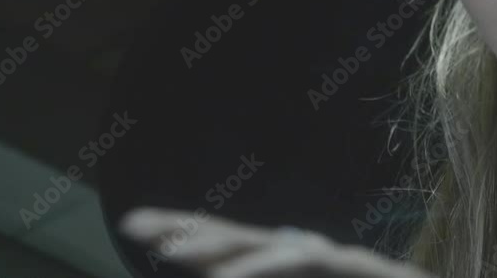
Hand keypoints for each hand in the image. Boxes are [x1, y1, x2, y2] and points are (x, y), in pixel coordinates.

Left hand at [119, 207, 434, 277]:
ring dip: (222, 249)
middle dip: (192, 230)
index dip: (191, 234)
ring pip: (275, 248)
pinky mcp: (361, 270)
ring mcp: (338, 263)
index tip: (139, 227)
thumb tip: (220, 275)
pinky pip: (307, 263)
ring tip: (171, 254)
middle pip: (246, 239)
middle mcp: (312, 260)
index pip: (235, 248)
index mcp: (292, 272)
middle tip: (135, 224)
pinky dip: (263, 269)